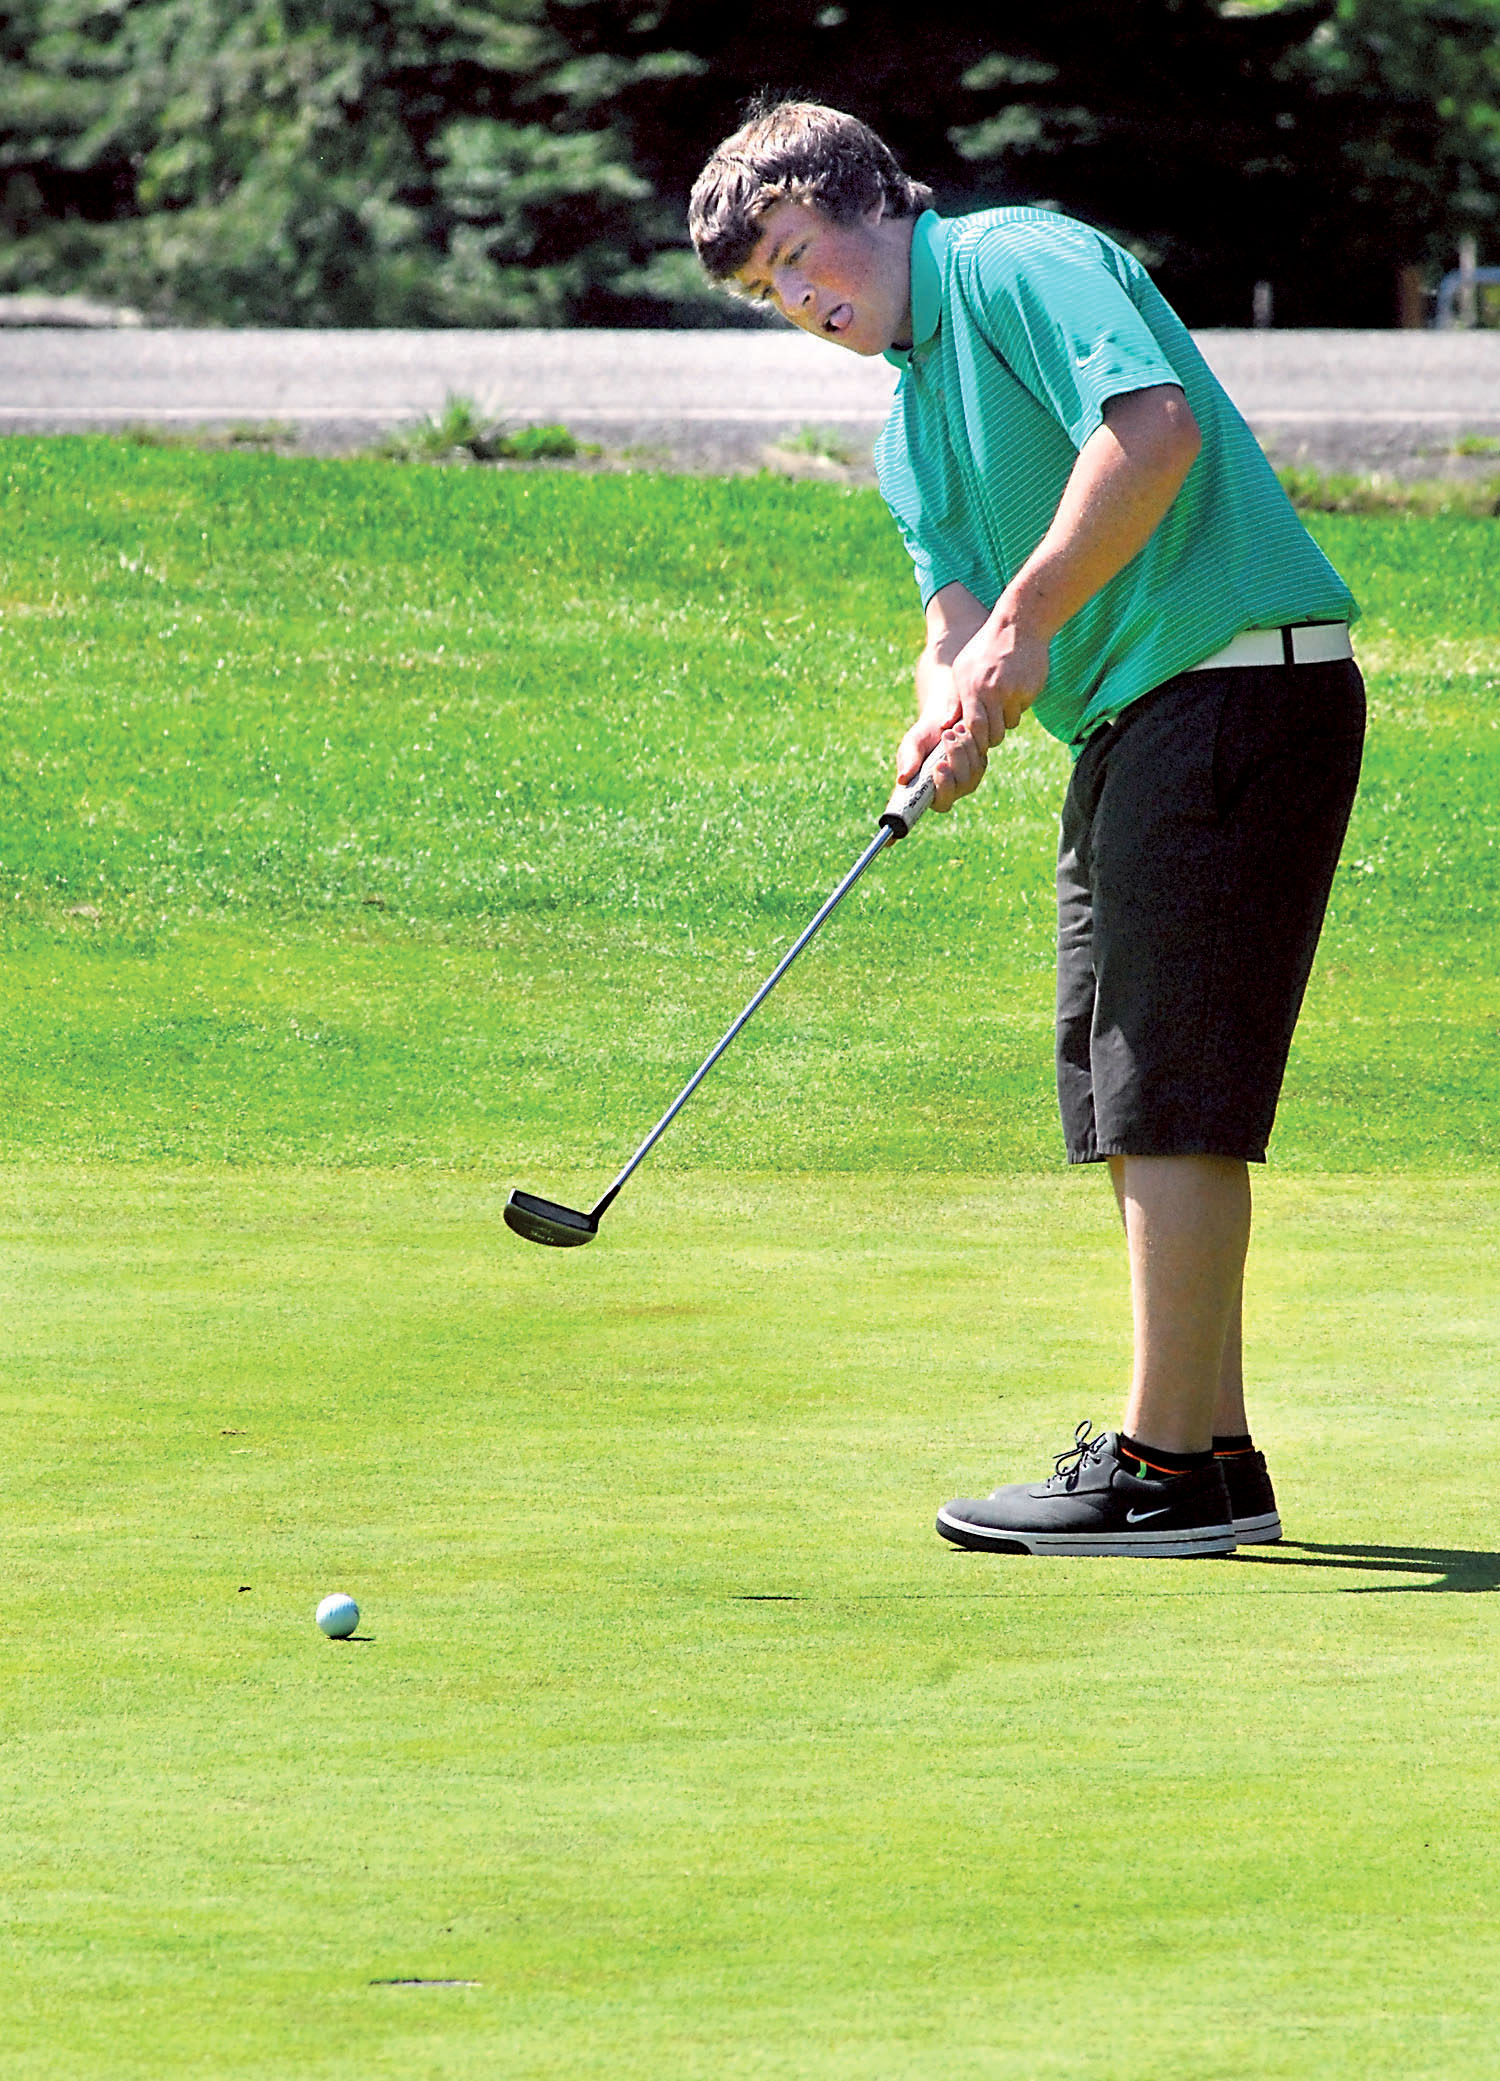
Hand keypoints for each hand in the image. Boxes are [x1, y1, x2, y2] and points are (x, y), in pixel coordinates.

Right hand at [896, 666, 989, 813]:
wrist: (940, 723)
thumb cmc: (921, 740)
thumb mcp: (912, 747)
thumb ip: (908, 762)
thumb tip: (902, 779)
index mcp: (932, 794)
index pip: (942, 802)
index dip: (943, 786)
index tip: (939, 765)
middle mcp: (953, 791)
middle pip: (962, 782)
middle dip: (955, 756)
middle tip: (946, 734)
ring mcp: (969, 780)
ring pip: (974, 769)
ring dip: (965, 746)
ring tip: (954, 728)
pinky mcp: (980, 765)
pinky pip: (981, 757)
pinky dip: (974, 741)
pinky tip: (963, 728)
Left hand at [951, 613, 1050, 742]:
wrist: (1018, 625)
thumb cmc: (984, 648)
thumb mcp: (962, 668)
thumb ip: (954, 699)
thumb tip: (945, 725)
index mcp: (973, 689)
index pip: (975, 728)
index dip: (976, 739)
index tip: (974, 738)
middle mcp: (993, 692)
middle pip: (995, 733)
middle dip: (992, 736)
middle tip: (990, 731)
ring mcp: (1014, 692)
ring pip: (1011, 723)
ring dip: (1006, 719)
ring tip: (1002, 702)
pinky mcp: (1031, 689)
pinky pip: (1023, 708)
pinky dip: (1019, 704)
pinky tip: (1015, 687)